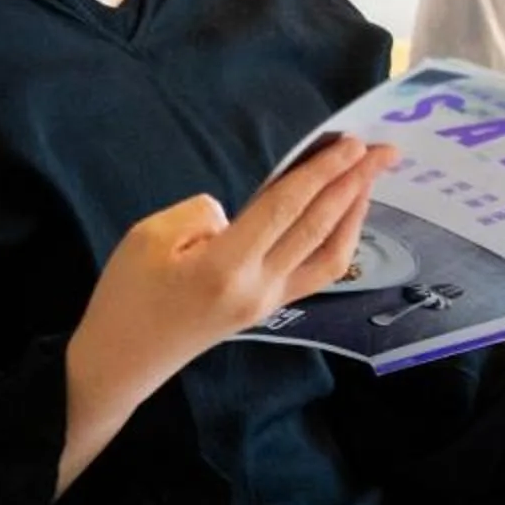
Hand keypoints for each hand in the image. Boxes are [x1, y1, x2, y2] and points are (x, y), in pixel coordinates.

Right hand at [58, 138, 390, 487]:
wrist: (122, 361)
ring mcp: (269, 302)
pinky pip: (317, 272)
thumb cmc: (126, 296)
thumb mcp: (148, 237)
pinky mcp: (269, 309)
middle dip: (354, 184)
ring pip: (329, 255)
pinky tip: (344, 215)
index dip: (321, 172)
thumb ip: (200, 214)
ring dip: (354, 213)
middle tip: (383, 149)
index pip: (286, 208)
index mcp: (226, 267)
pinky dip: (338, 239)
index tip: (350, 143)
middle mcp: (259, 288)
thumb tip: (240, 212)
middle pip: (318, 227)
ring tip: (369, 176)